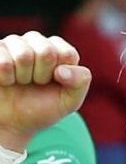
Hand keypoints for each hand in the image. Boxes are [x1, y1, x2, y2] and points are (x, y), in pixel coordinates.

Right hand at [0, 32, 91, 148]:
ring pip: (24, 55)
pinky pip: (3, 62)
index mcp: (58, 49)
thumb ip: (80, 82)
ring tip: (20, 81)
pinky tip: (5, 80)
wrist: (11, 122)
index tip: (54, 83)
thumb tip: (62, 70)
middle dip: (42, 75)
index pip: (67, 53)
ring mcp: (12, 43)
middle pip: (46, 51)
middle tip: (34, 83)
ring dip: (22, 77)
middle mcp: (35, 41)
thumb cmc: (41, 108)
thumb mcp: (70, 101)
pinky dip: (6, 78)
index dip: (61, 75)